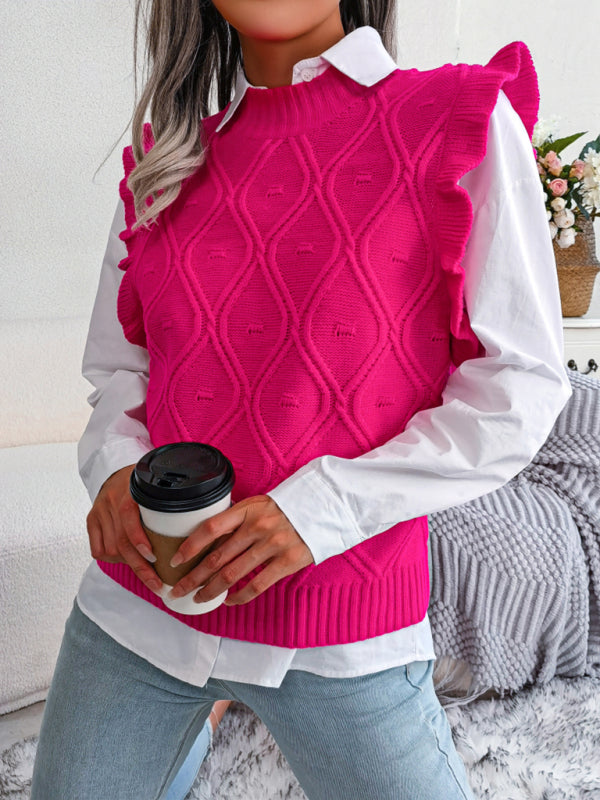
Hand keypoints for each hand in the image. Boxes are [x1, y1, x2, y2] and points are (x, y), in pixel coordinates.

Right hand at [86, 463, 163, 594]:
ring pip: (111, 549)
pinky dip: (112, 559)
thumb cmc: (144, 483)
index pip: (129, 518)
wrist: (117, 471)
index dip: (140, 540)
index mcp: (130, 489)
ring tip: (147, 572)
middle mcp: (111, 500)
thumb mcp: (157, 486)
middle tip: (157, 585)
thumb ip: (169, 502)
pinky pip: (98, 549)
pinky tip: (126, 559)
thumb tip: (192, 531)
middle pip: (122, 541)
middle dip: (141, 567)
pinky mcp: (91, 520)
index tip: (154, 557)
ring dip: (129, 564)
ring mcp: (99, 510)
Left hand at [168, 495, 313, 605]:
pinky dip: (240, 596)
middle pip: (217, 557)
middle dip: (193, 577)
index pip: (210, 528)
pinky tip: (229, 601)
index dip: (190, 546)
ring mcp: (273, 544)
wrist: (325, 507)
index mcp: (247, 509)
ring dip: (211, 590)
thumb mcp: (259, 504)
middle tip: (177, 591)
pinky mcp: (288, 561)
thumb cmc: (287, 508)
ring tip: (198, 599)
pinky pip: (257, 585)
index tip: (175, 560)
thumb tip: (209, 539)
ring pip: (233, 574)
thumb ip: (237, 519)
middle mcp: (257, 526)